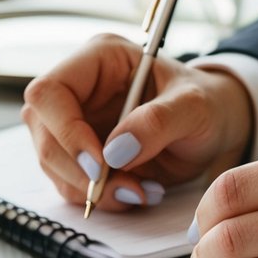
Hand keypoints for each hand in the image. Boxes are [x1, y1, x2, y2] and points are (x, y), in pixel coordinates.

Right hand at [21, 34, 253, 209]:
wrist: (214, 128)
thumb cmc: (205, 105)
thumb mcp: (194, 107)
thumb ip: (158, 122)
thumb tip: (115, 152)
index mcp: (98, 59)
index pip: (50, 92)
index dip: (66, 131)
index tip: (100, 165)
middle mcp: (78, 89)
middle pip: (43, 133)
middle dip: (80, 171)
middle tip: (128, 189)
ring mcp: (74, 123)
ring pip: (52, 164)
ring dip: (92, 190)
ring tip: (141, 191)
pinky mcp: (79, 154)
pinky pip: (70, 184)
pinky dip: (100, 198)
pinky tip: (135, 193)